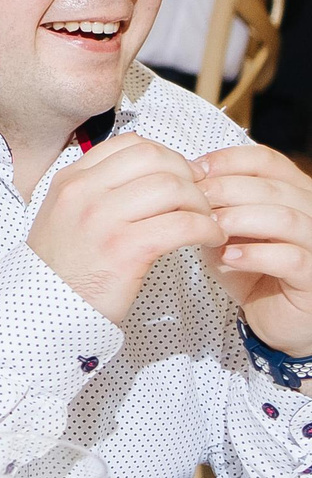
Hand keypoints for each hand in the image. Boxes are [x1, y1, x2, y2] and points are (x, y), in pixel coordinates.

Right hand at [27, 135, 223, 322]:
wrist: (44, 308)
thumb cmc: (65, 266)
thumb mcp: (66, 214)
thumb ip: (98, 189)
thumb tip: (150, 174)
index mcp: (72, 180)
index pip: (130, 144)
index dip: (168, 155)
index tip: (182, 175)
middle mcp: (84, 192)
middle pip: (155, 159)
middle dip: (189, 175)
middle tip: (201, 197)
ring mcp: (102, 219)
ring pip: (173, 187)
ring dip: (202, 203)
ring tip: (207, 221)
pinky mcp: (125, 249)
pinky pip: (182, 224)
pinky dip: (206, 229)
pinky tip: (210, 238)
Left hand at [194, 144, 311, 355]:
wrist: (272, 317)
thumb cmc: (250, 269)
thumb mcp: (227, 230)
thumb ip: (215, 205)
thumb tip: (185, 180)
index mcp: (293, 192)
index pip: (268, 161)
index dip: (229, 161)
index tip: (195, 171)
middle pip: (274, 187)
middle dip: (227, 189)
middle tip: (195, 201)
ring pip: (287, 218)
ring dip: (241, 218)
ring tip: (210, 227)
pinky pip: (291, 258)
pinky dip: (257, 254)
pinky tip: (229, 256)